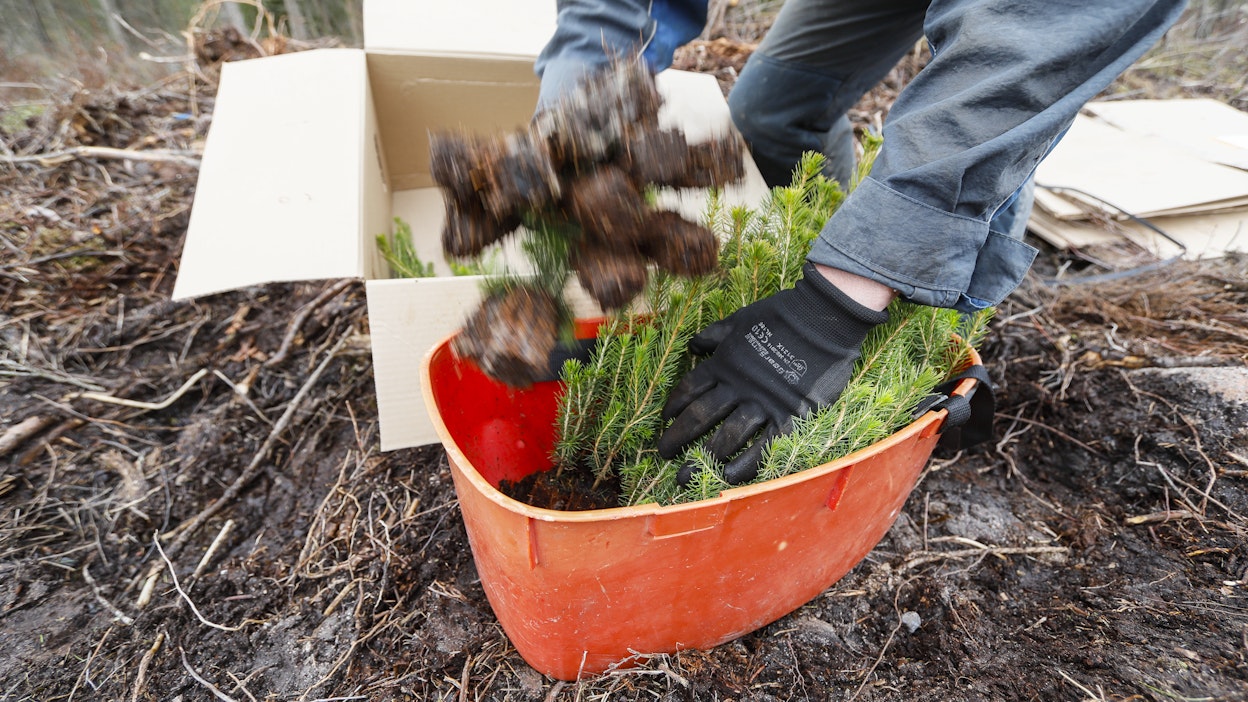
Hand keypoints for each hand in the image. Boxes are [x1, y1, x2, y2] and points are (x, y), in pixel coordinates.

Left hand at [657, 262, 888, 483]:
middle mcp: (737, 386)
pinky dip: (744, 465)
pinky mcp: (789, 416)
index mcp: (724, 363)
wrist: (823, 318)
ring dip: (703, 458)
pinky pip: (763, 448)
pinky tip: (726, 477)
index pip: (690, 389)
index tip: (665, 419)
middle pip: (699, 417)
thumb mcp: (741, 319)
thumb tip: (693, 344)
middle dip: (677, 437)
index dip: (675, 405)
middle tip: (663, 453)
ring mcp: (763, 403)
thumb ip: (715, 334)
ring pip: (726, 437)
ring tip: (684, 476)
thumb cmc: (782, 315)